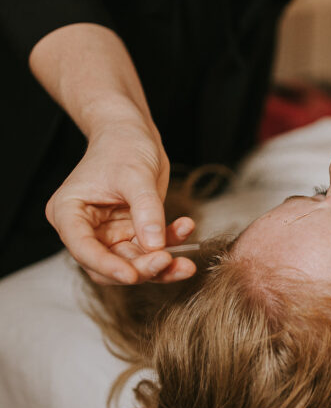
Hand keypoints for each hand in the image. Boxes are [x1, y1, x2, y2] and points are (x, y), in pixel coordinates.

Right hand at [45, 120, 196, 284]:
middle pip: (108, 263)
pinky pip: (151, 250)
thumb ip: (146, 210)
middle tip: (167, 260)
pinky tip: (186, 228)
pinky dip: (171, 245)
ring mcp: (109, 234)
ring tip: (186, 262)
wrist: (132, 132)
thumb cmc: (123, 144)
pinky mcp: (131, 233)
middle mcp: (85, 229)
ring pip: (133, 264)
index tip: (132, 275)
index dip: (107, 266)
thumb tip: (155, 246)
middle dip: (140, 268)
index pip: (83, 249)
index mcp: (68, 212)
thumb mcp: (136, 175)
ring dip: (161, 265)